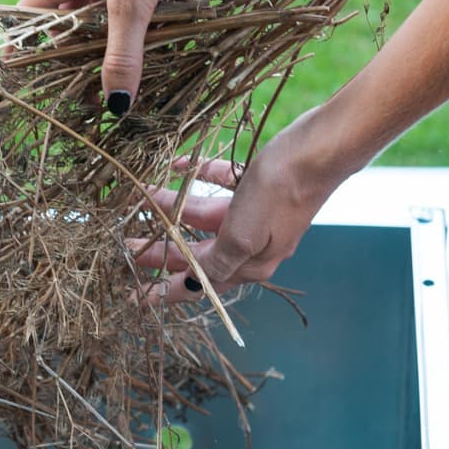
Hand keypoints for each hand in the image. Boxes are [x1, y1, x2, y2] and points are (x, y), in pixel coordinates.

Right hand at [18, 0, 261, 112]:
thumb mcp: (131, 3)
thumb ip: (122, 55)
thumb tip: (115, 104)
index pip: (28, 20)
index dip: (26, 52)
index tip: (31, 87)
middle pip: (61, 26)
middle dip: (69, 60)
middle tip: (78, 99)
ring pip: (93, 21)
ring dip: (100, 49)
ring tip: (106, 87)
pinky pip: (119, 12)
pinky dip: (124, 34)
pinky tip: (135, 57)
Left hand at [129, 110, 346, 301]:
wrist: (321, 149)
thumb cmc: (279, 195)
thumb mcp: (241, 237)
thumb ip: (215, 263)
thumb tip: (195, 287)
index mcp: (249, 264)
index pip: (199, 285)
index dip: (165, 292)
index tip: (136, 299)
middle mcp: (251, 244)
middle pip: (196, 251)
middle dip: (161, 248)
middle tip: (128, 244)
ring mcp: (254, 214)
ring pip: (203, 216)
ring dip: (173, 207)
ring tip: (142, 197)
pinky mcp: (258, 185)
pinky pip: (221, 184)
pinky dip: (200, 176)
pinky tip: (177, 165)